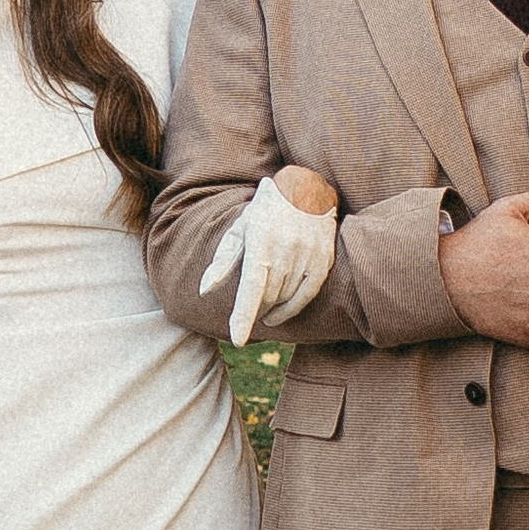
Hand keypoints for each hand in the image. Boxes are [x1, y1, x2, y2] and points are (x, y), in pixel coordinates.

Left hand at [201, 167, 339, 344]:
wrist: (305, 190)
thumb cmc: (264, 213)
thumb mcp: (239, 230)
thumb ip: (223, 261)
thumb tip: (205, 290)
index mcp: (260, 242)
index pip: (251, 287)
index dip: (244, 315)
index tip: (237, 339)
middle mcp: (286, 249)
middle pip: (268, 297)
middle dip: (257, 306)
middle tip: (251, 305)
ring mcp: (307, 254)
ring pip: (286, 297)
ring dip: (273, 307)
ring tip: (265, 304)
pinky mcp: (323, 259)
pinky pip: (308, 294)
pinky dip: (293, 308)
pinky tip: (280, 313)